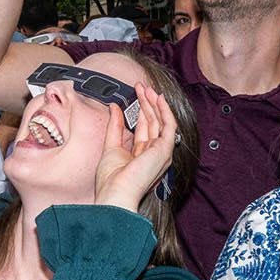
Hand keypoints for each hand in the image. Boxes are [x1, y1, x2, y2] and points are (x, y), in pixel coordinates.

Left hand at [93, 84, 176, 211]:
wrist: (116, 192)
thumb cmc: (111, 179)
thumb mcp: (111, 146)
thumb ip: (115, 127)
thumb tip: (114, 107)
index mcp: (142, 155)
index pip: (144, 128)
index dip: (140, 110)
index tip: (135, 94)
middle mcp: (154, 154)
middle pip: (153, 123)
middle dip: (147, 103)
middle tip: (141, 87)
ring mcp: (161, 152)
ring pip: (161, 122)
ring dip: (154, 103)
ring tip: (147, 88)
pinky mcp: (165, 150)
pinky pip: (169, 126)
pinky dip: (165, 111)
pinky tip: (159, 98)